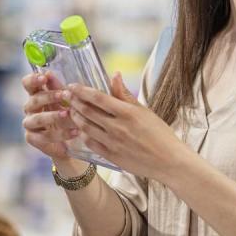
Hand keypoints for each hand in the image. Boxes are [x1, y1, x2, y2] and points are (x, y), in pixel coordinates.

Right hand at [21, 71, 79, 161]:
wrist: (72, 142)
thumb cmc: (67, 116)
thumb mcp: (66, 101)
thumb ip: (59, 88)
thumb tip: (50, 72)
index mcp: (36, 95)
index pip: (27, 84)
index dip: (33, 79)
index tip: (44, 77)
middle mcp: (30, 109)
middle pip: (33, 100)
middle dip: (48, 96)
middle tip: (63, 95)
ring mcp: (30, 124)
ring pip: (37, 119)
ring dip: (52, 116)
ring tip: (67, 114)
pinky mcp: (33, 138)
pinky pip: (44, 136)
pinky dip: (61, 134)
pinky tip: (75, 132)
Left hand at [67, 72, 185, 181]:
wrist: (169, 161)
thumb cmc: (160, 134)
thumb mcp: (144, 111)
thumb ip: (125, 94)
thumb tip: (114, 75)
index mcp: (127, 113)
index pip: (98, 98)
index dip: (82, 90)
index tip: (72, 86)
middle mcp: (117, 127)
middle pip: (88, 111)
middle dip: (74, 102)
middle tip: (66, 96)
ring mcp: (113, 143)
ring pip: (86, 127)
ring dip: (75, 117)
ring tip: (71, 111)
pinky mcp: (111, 156)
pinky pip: (91, 143)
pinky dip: (83, 134)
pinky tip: (81, 129)